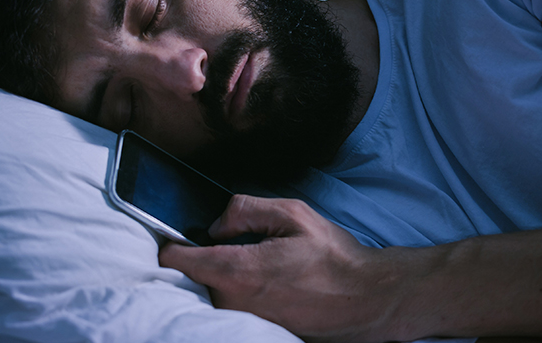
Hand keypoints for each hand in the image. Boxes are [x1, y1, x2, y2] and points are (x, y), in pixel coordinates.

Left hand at [158, 195, 396, 341]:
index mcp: (237, 271)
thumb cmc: (333, 258)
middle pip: (194, 275)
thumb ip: (245, 209)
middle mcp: (233, 303)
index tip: (181, 233)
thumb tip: (216, 224)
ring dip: (227, 275)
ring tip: (265, 264)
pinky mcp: (256, 331)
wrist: (366, 300)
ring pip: (214, 291)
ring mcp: (244, 321)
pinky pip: (233, 306)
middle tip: (243, 244)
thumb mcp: (293, 214)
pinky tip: (273, 283)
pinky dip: (243, 292)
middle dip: (209, 256)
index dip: (174, 241)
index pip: (176, 259)